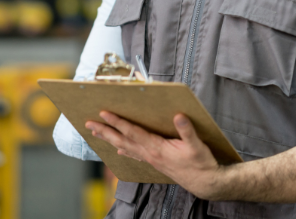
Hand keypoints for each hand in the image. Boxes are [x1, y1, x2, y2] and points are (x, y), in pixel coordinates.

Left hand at [85, 112, 230, 199]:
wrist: (206, 183)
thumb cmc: (201, 164)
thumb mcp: (197, 145)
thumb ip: (187, 130)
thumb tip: (178, 115)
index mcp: (157, 148)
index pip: (132, 132)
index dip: (118, 122)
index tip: (104, 113)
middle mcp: (150, 154)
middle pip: (122, 140)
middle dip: (105, 131)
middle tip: (89, 123)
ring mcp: (151, 159)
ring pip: (125, 148)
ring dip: (109, 139)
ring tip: (96, 133)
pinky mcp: (155, 162)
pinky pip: (134, 155)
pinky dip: (124, 151)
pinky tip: (118, 151)